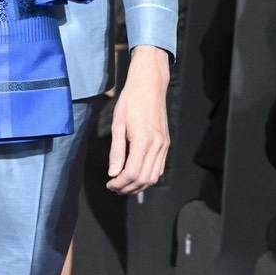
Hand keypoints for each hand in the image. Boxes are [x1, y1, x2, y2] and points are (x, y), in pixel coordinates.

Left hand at [107, 45, 170, 195]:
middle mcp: (157, 145)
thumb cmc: (131, 101)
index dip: (119, 183)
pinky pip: (159, 168)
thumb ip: (116, 151)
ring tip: (123, 185)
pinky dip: (148, 177)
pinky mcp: (166, 143)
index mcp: (143, 140)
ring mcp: (164, 145)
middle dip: (128, 188)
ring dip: (139, 186)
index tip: (109, 185)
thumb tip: (113, 173)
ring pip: (154, 177)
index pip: (132, 173)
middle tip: (114, 188)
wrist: (149, 85)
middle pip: (144, 179)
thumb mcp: (117, 124)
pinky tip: (136, 176)